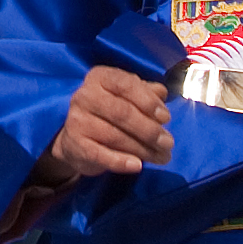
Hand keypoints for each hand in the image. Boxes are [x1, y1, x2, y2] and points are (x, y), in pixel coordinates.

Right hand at [30, 65, 178, 185]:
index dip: (148, 101)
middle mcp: (85, 95)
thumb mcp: (126, 96)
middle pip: (122, 113)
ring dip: (142, 149)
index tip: (166, 118)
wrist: (75, 138)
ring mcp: (77, 120)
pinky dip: (121, 162)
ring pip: (115, 136)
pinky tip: (138, 166)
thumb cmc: (108, 112)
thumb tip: (162, 93)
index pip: (126, 84)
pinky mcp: (74, 144)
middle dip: (149, 130)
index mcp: (100, 77)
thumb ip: (146, 93)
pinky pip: (100, 155)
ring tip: (161, 157)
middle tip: (168, 143)